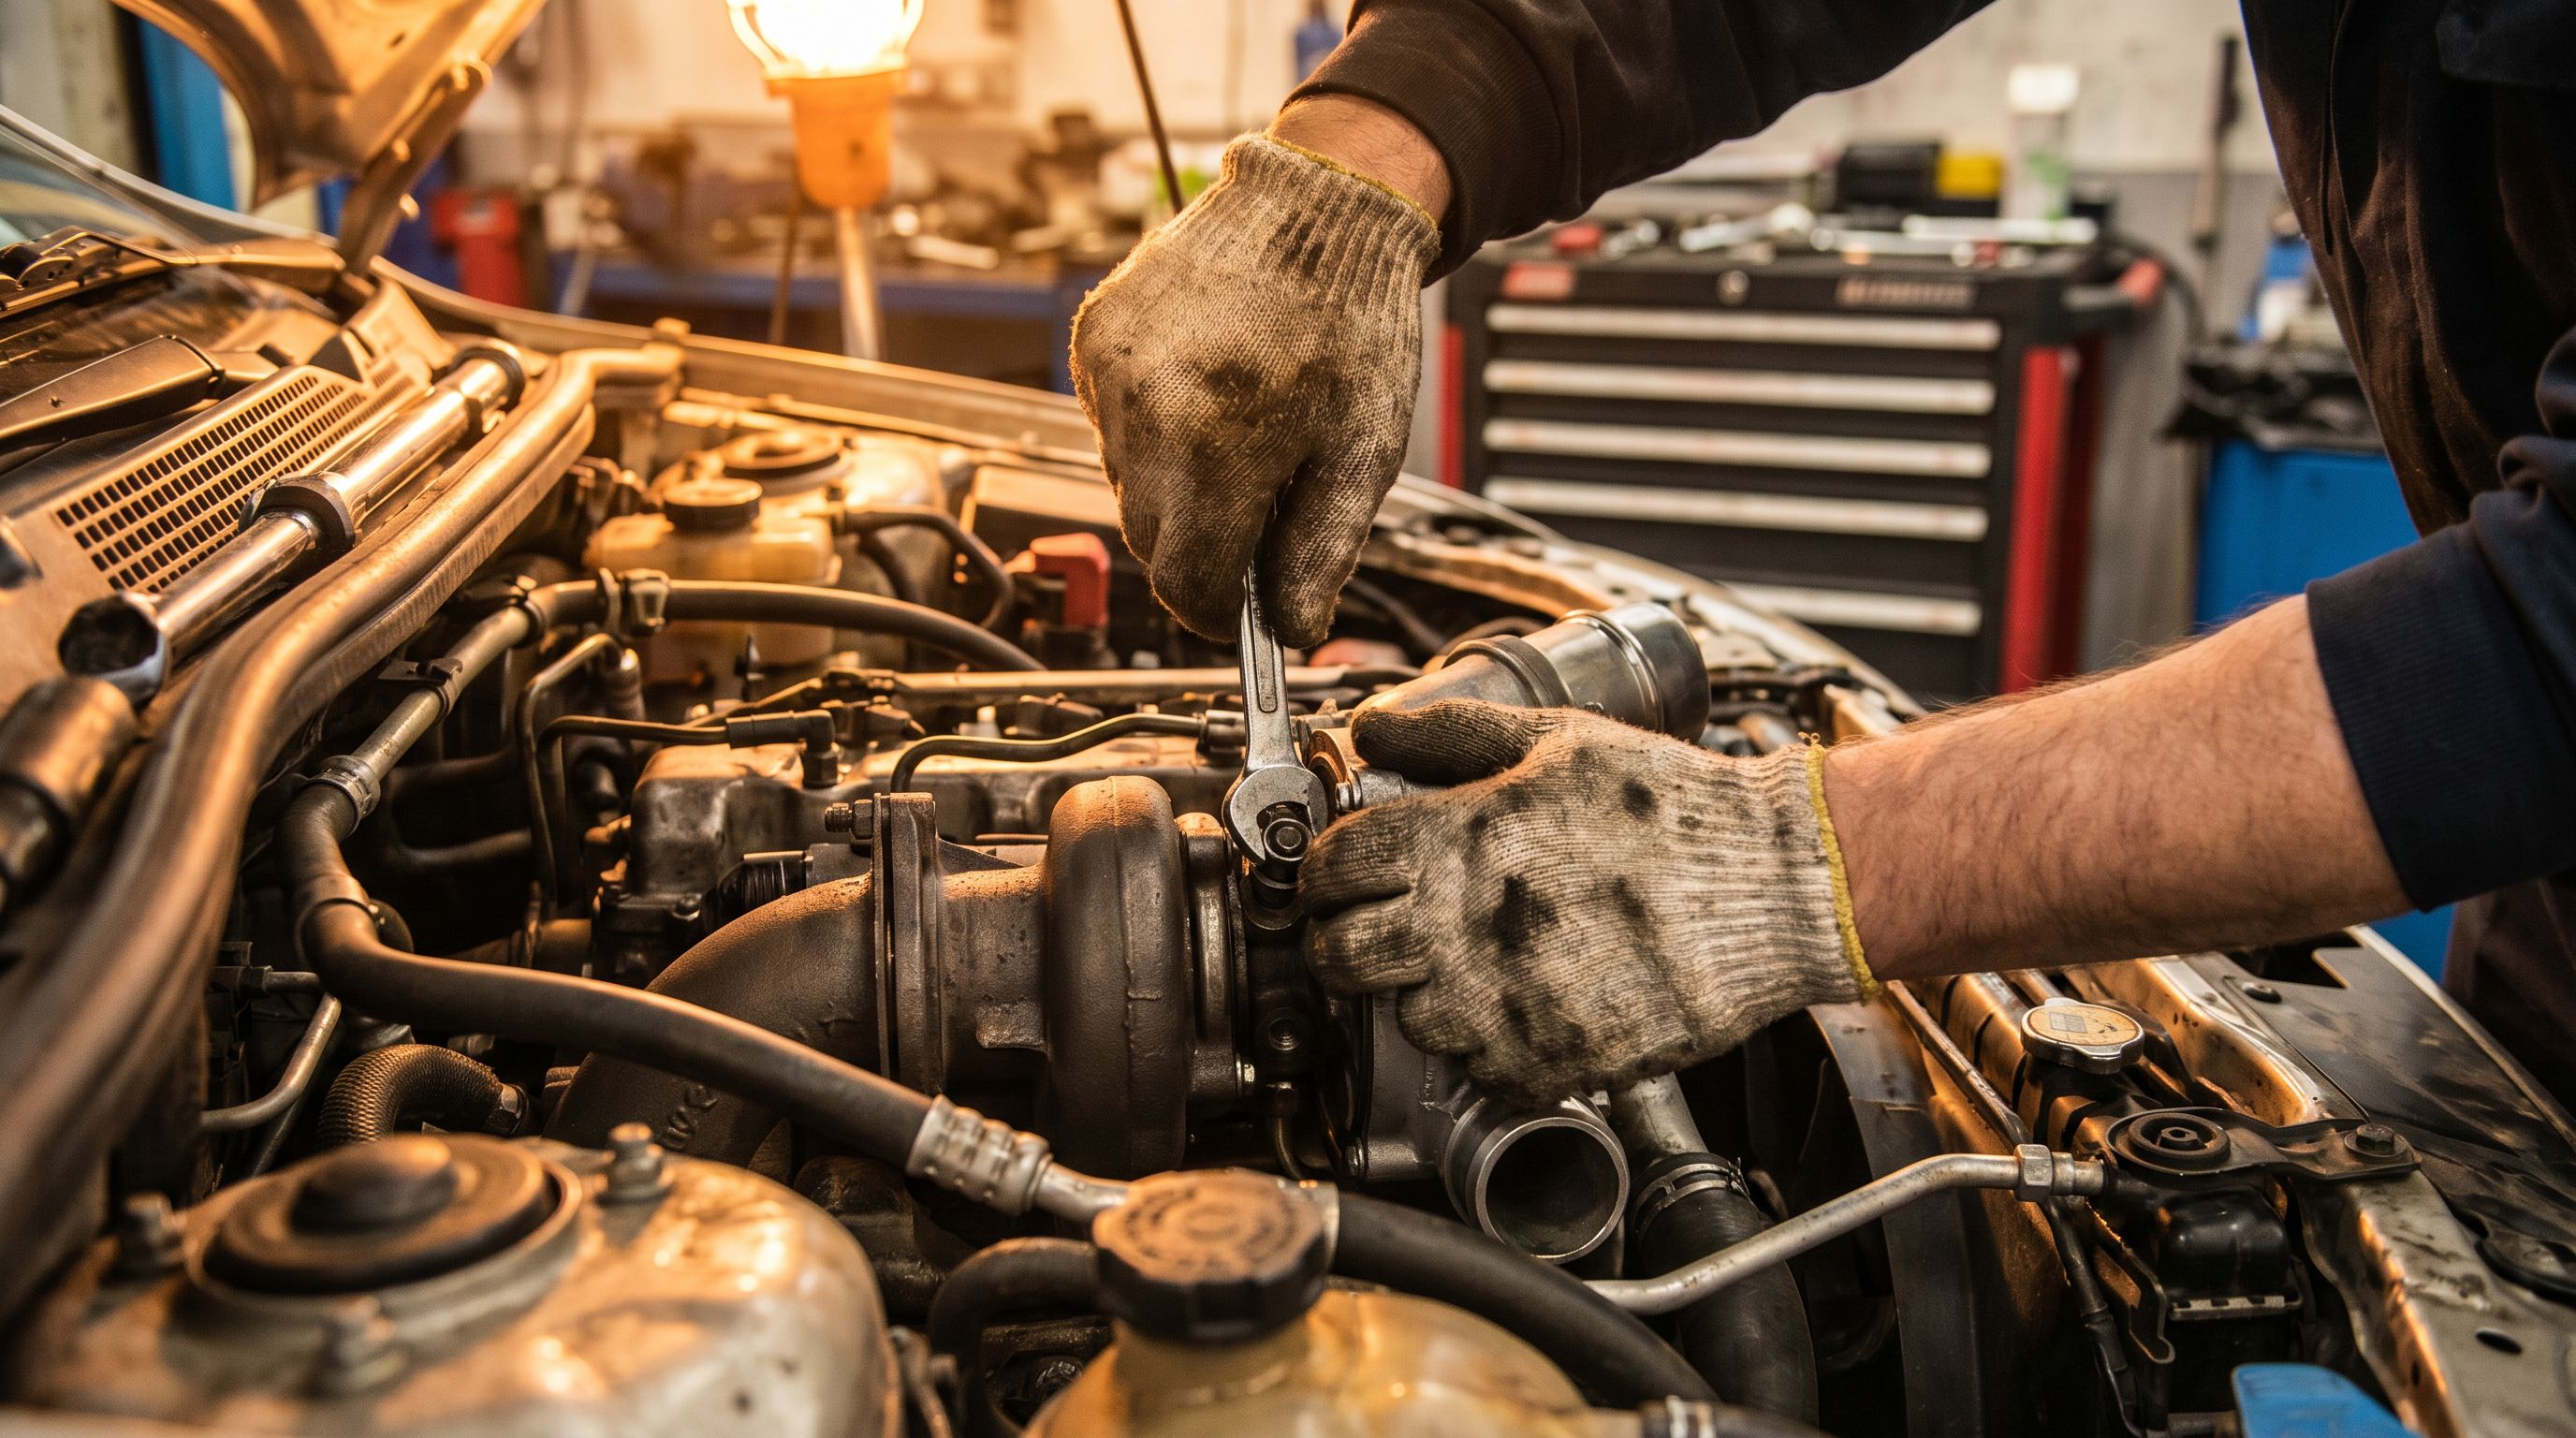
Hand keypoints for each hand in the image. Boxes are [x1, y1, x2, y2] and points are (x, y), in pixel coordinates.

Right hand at [1069, 129, 1437, 646]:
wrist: (1317, 206)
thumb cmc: (1353, 321)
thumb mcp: (1364, 452)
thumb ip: (1322, 554)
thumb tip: (1293, 632)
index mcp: (1212, 450)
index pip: (1185, 585)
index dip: (1220, 613)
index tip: (1246, 612)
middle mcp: (1144, 414)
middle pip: (1153, 543)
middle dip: (1206, 542)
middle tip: (1267, 498)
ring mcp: (1109, 374)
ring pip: (1130, 486)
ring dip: (1179, 485)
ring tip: (1242, 431)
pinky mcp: (1092, 341)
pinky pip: (1112, 427)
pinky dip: (1154, 431)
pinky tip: (1206, 392)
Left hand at [1299, 700, 1868, 1101]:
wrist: (1777, 888)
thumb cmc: (1674, 810)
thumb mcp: (1558, 740)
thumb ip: (1450, 733)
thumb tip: (1371, 723)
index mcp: (1460, 838)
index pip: (1328, 868)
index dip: (1323, 870)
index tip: (1340, 875)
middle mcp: (1467, 928)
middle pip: (1339, 959)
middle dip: (1348, 940)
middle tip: (1384, 926)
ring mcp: (1507, 1005)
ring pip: (1406, 1022)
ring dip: (1423, 995)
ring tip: (1476, 960)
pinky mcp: (1552, 1063)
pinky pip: (1476, 1072)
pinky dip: (1488, 1047)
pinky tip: (1526, 1002)